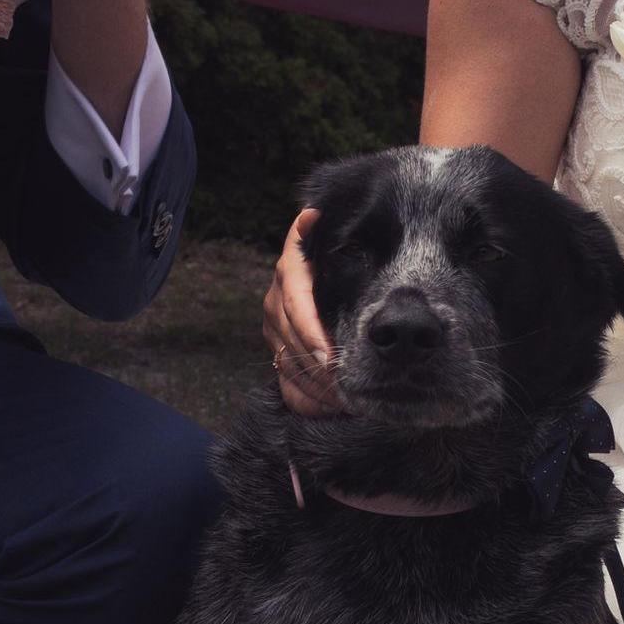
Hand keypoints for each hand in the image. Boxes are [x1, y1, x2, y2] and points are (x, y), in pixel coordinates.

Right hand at [265, 207, 343, 418]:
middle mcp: (277, 298)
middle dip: (320, 368)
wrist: (328, 266)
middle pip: (292, 341)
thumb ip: (314, 232)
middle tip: (348, 389)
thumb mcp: (326, 240)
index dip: (310, 333)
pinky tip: (331, 409)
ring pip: (290, 366)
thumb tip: (311, 214)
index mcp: (291, 270)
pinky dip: (309, 401)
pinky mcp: (278, 351)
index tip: (331, 356)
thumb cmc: (339, 253)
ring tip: (346, 402)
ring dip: (318, 388)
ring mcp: (275, 327)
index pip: (295, 305)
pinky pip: (288, 386)